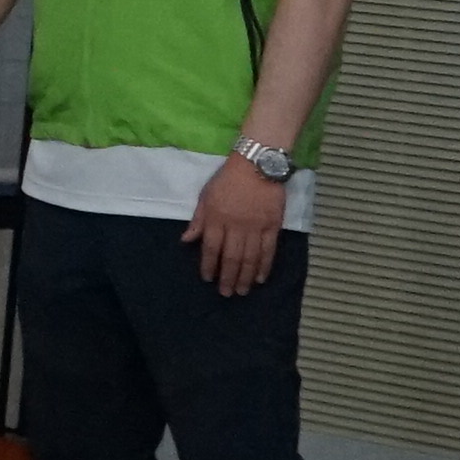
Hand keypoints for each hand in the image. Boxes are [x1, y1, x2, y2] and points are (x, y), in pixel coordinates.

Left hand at [188, 159, 289, 296]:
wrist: (257, 165)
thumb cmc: (227, 180)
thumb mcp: (205, 196)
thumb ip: (198, 220)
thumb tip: (186, 240)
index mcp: (216, 219)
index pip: (211, 248)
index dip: (208, 265)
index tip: (207, 279)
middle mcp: (235, 226)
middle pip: (231, 258)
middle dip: (228, 278)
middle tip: (226, 293)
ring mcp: (255, 228)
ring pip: (250, 258)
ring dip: (246, 277)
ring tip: (242, 291)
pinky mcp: (272, 226)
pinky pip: (268, 250)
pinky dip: (265, 266)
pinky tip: (261, 278)